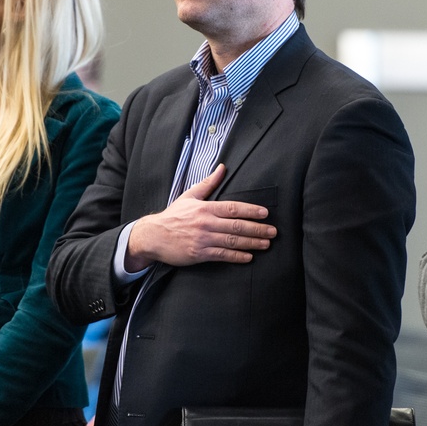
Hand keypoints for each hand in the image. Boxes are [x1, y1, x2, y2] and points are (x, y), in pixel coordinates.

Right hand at [126, 164, 275, 271]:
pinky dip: (236, 256)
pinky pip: (222, 255)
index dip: (251, 211)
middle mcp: (206, 223)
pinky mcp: (199, 253)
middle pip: (237, 226)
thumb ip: (208, 183)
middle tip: (273, 231)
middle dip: (257, 229)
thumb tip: (222, 167)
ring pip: (232, 241)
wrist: (153, 236)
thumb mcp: (189, 196)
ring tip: (266, 244)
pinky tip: (248, 257)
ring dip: (252, 243)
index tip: (265, 213)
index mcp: (205, 208)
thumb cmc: (173, 216)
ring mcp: (203, 239)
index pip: (233, 208)